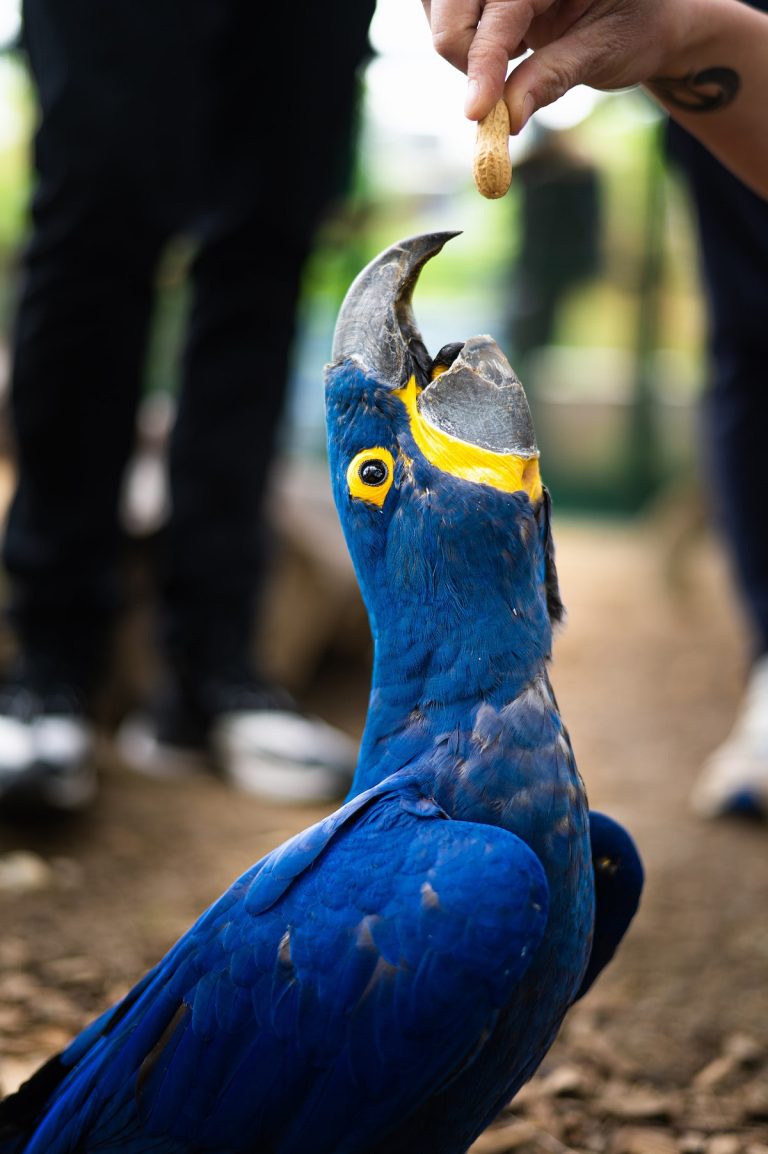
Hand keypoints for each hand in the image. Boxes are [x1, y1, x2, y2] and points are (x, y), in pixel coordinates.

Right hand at [422, 0, 687, 128]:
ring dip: (456, 42)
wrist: (646, 15)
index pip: (500, 8)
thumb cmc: (634, 30)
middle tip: (487, 93)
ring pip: (438, 2)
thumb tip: (506, 118)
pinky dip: (457, 35)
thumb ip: (552, 79)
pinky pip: (442, 6)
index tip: (476, 112)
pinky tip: (495, 46)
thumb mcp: (604, 54)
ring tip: (503, 60)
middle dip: (460, 49)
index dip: (483, 61)